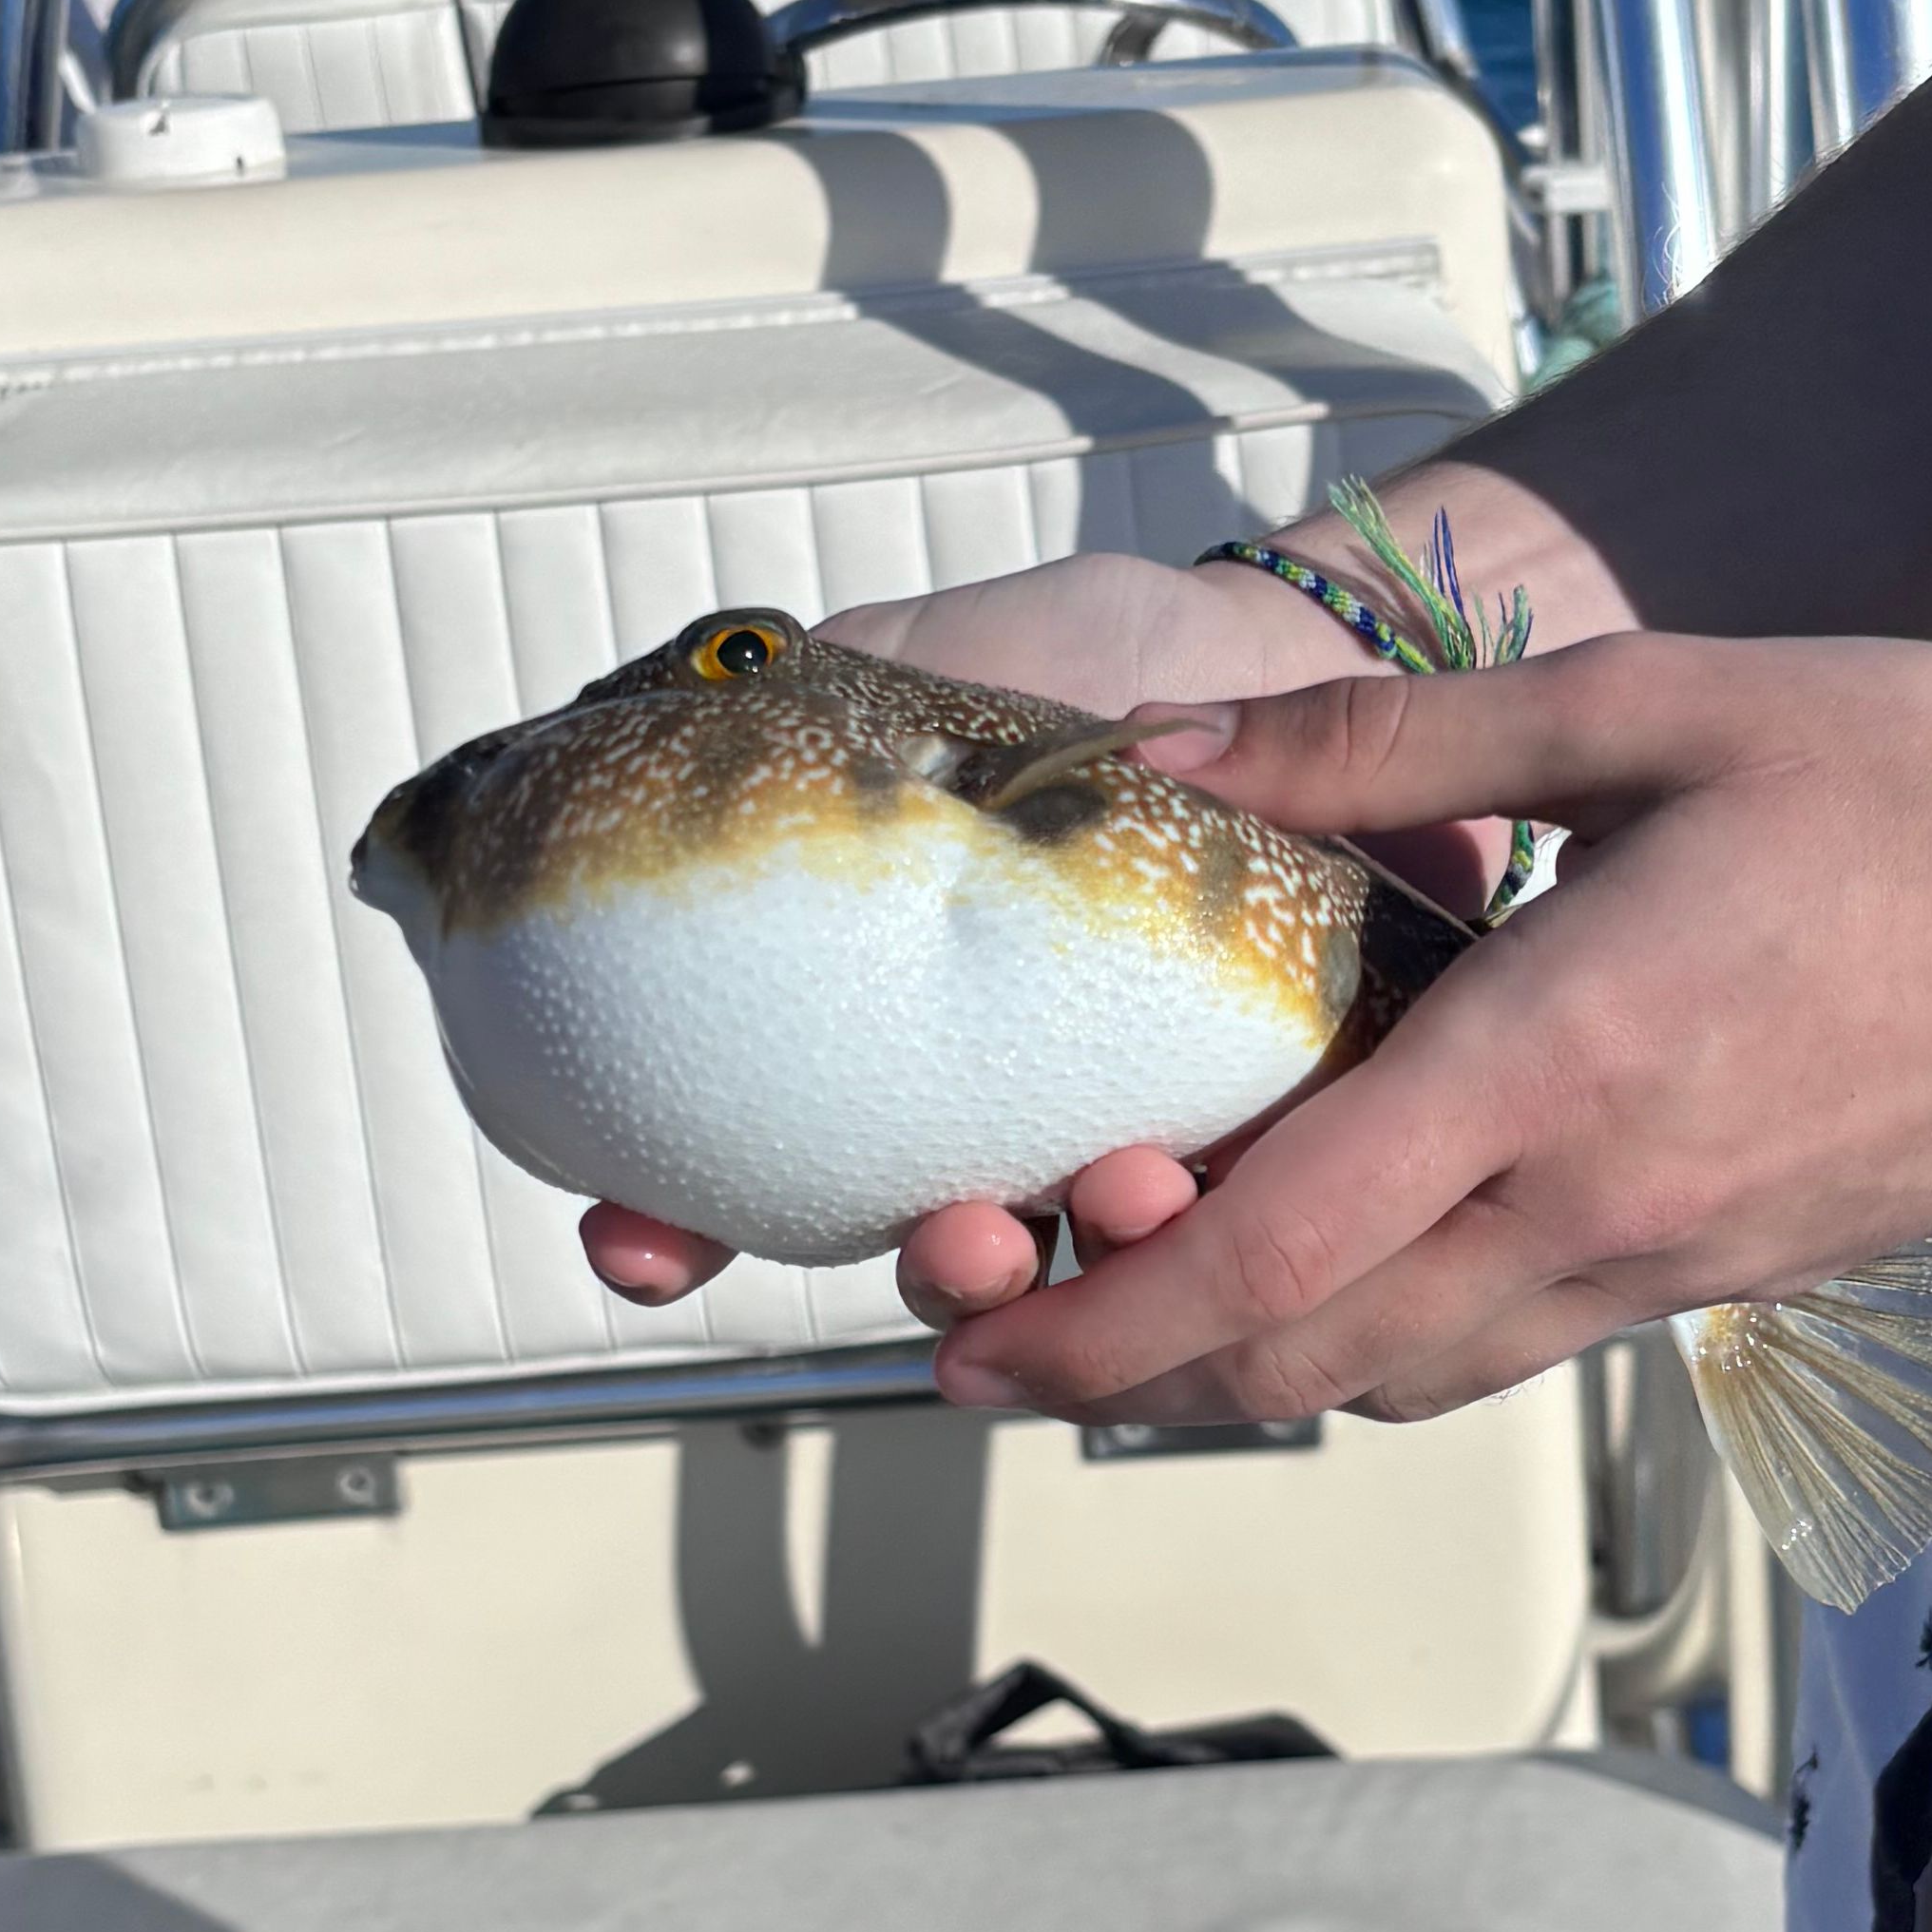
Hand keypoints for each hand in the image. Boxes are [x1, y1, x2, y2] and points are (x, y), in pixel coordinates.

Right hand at [576, 543, 1468, 1308]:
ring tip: (1121, 1195)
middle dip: (934, 1278)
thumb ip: (797, 728)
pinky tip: (1205, 1180)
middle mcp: (991, 1107)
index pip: (741, 1163)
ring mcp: (1121, 1133)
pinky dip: (1210, 1236)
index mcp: (880, 1025)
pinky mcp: (1259, 1140)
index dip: (665, 1227)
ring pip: (1083, 1276)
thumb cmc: (1098, 661)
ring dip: (1091, 1269)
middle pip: (930, 1260)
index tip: (642, 1250)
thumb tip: (639, 769)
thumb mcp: (919, 669)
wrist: (1293, 654)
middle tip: (960, 1239)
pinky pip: (1230, 1237)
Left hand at [910, 634, 1931, 1428]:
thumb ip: (1388, 745)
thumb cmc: (1929, 788)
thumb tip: (1166, 756)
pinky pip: (1495, 1350)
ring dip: (1238, 1367)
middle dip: (1120, 1370)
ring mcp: (1661, 1268)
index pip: (1275, 1255)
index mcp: (1555, 1065)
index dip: (1099, 1322)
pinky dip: (1369, 1340)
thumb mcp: (1650, 705)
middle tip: (988, 1324)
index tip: (966, 1335)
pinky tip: (1325, 1254)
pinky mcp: (1715, 1280)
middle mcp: (1593, 1210)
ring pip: (1391, 1379)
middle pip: (1298, 1362)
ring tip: (1126, 1295)